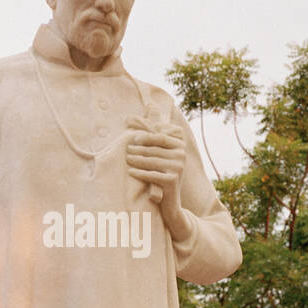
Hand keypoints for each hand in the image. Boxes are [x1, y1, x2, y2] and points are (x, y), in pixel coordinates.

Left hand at [127, 125, 190, 240]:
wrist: (171, 202)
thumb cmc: (163, 175)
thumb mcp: (163, 155)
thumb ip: (156, 136)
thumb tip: (149, 105)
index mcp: (180, 146)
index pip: (160, 137)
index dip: (145, 137)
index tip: (132, 139)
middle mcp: (182, 155)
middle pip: (154, 150)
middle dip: (138, 149)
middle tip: (126, 150)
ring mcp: (178, 168)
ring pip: (151, 161)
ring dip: (136, 160)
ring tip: (126, 159)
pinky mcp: (172, 180)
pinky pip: (151, 174)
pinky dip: (139, 173)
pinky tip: (130, 172)